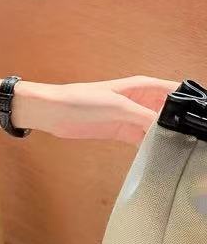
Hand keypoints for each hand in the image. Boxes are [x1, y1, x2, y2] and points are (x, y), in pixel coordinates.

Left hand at [14, 75, 178, 144]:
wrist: (53, 113)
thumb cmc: (80, 99)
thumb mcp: (117, 105)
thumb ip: (144, 116)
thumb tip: (165, 128)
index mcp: (142, 86)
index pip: (175, 92)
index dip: (190, 104)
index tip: (199, 119)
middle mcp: (140, 101)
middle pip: (170, 112)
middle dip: (181, 124)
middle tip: (193, 139)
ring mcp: (131, 117)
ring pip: (158, 128)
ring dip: (166, 138)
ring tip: (181, 151)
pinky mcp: (121, 132)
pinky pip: (143, 141)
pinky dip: (151, 148)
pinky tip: (159, 157)